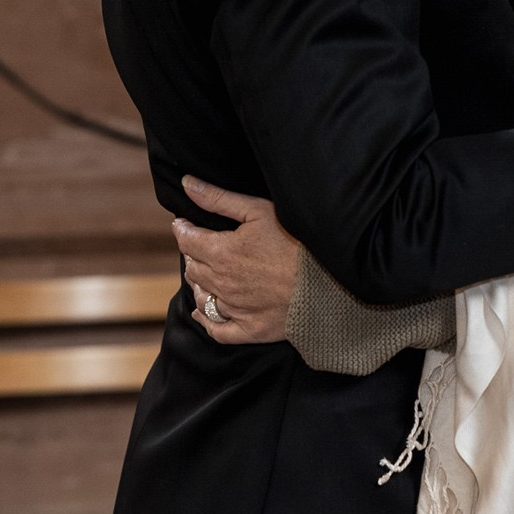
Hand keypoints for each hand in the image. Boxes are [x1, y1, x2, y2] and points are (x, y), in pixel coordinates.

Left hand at [173, 175, 299, 344]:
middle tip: (200, 246)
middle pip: (192, 268)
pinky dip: (206, 319)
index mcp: (221, 252)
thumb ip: (219, 199)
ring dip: (199, 282)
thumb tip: (187, 184)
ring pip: (201, 296)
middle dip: (192, 254)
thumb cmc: (298, 241)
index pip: (187, 240)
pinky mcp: (249, 329)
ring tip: (206, 272)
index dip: (183, 229)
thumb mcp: (259, 211)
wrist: (330, 280)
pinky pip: (216, 329)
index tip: (183, 224)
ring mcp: (234, 308)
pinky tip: (203, 311)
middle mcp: (221, 283)